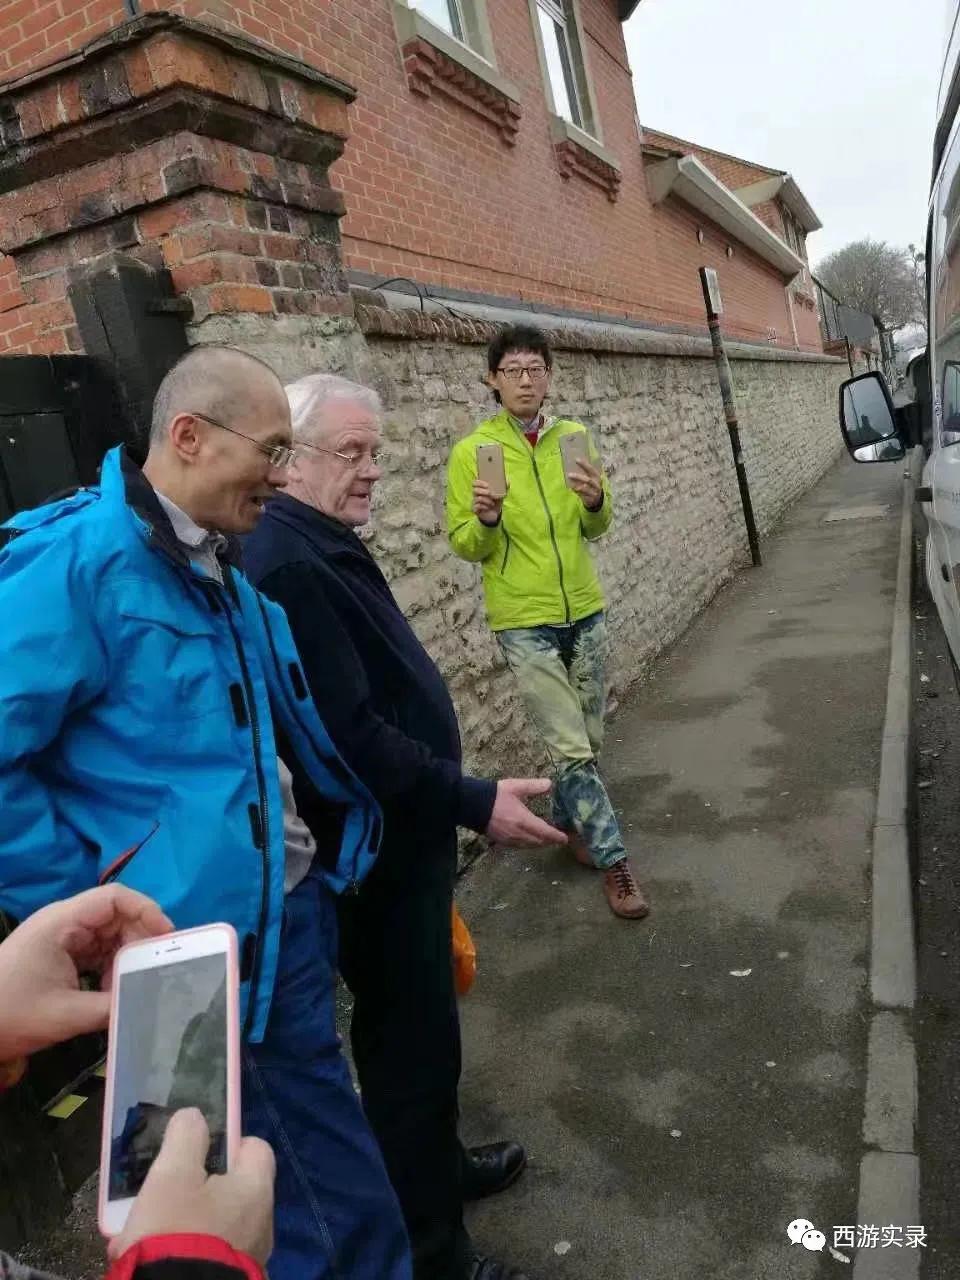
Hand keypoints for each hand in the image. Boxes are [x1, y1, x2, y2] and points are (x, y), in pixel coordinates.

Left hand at [0, 885, 172, 1062]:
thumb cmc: (11, 1014)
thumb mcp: (66, 1015)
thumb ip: (112, 1007)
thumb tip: (150, 1004)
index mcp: (62, 922)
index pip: (115, 898)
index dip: (146, 911)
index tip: (166, 938)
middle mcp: (64, 923)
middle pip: (116, 916)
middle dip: (139, 940)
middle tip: (157, 967)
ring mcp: (61, 939)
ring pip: (109, 936)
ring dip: (125, 958)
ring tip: (131, 986)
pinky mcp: (60, 956)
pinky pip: (97, 953)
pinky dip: (111, 969)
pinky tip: (112, 992)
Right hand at [108, 1108, 275, 1266]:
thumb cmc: (176, 1231)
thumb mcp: (172, 1175)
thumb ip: (186, 1136)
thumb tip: (194, 1117)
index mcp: (256, 1189)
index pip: (254, 1147)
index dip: (226, 1142)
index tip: (196, 1150)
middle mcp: (263, 1221)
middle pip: (231, 1188)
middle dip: (194, 1188)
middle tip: (161, 1194)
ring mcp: (250, 1254)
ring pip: (215, 1223)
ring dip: (183, 1222)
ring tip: (144, 1231)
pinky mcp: (233, 1277)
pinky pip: (209, 1253)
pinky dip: (185, 1249)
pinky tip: (153, 1256)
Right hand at [472, 479, 504, 526]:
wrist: (495, 513)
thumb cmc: (496, 500)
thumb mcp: (501, 493)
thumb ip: (504, 487)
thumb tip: (508, 481)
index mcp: (480, 488)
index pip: (475, 483)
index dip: (479, 483)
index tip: (487, 485)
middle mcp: (476, 494)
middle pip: (474, 490)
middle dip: (483, 491)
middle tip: (490, 493)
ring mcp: (474, 502)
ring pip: (478, 498)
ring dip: (487, 500)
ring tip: (492, 503)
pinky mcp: (474, 509)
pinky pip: (477, 506)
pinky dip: (484, 507)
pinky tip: (488, 508)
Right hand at [485, 779, 568, 847]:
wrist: (471, 805)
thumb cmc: (494, 795)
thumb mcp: (516, 787)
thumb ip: (534, 786)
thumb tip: (550, 784)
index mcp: (524, 820)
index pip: (545, 832)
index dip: (556, 836)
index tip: (565, 838)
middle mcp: (518, 833)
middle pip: (539, 842)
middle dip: (549, 841)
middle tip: (558, 838)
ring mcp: (509, 839)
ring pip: (529, 846)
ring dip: (539, 844)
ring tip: (546, 840)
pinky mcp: (501, 841)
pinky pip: (519, 846)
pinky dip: (528, 844)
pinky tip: (529, 840)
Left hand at [567, 458, 602, 509]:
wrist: (596, 499)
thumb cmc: (591, 486)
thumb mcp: (589, 478)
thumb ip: (583, 473)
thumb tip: (570, 466)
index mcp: (596, 476)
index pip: (591, 469)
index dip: (584, 464)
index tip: (576, 459)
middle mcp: (596, 484)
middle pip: (588, 480)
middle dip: (578, 477)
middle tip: (569, 474)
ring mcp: (594, 492)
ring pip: (586, 489)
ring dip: (577, 486)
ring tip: (570, 483)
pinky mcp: (591, 499)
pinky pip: (583, 495)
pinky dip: (577, 492)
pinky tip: (572, 488)